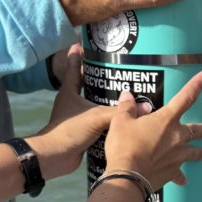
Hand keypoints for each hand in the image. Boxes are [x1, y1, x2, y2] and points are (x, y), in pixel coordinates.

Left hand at [26, 44, 114, 179]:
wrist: (55, 157)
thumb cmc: (69, 130)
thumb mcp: (96, 117)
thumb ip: (119, 112)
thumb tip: (145, 108)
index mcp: (70, 92)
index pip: (73, 68)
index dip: (78, 56)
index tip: (82, 44)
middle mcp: (73, 102)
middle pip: (87, 84)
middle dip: (100, 76)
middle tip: (116, 67)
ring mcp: (78, 117)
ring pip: (95, 102)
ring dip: (107, 98)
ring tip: (126, 90)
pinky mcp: (84, 130)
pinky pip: (100, 119)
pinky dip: (110, 116)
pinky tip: (124, 115)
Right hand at [104, 69, 201, 189]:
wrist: (127, 176)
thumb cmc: (125, 147)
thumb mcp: (121, 122)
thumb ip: (127, 108)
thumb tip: (126, 96)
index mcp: (166, 120)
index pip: (186, 96)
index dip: (198, 84)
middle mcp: (176, 137)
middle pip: (194, 129)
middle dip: (201, 128)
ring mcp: (177, 156)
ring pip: (194, 152)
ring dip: (198, 152)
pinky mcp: (172, 172)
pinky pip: (179, 174)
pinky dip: (181, 177)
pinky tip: (183, 181)